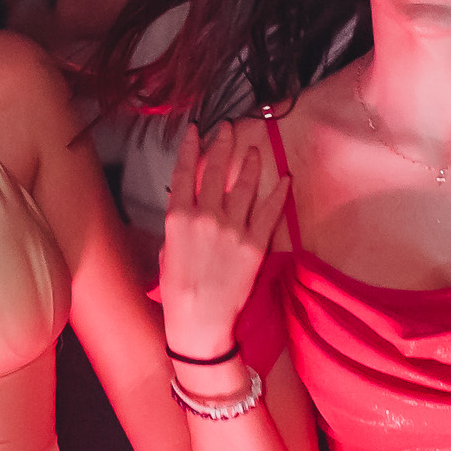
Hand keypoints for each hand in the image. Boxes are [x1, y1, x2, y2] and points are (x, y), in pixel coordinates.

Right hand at [160, 121, 286, 354]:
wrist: (200, 321)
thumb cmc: (177, 292)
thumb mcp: (166, 251)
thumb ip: (178, 226)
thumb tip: (189, 211)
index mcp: (178, 218)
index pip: (184, 172)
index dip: (190, 147)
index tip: (195, 130)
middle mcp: (205, 216)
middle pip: (216, 169)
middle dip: (223, 144)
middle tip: (228, 129)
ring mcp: (232, 228)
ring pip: (244, 184)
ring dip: (250, 163)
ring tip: (254, 149)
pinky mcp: (255, 243)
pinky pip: (270, 211)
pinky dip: (278, 193)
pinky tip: (284, 179)